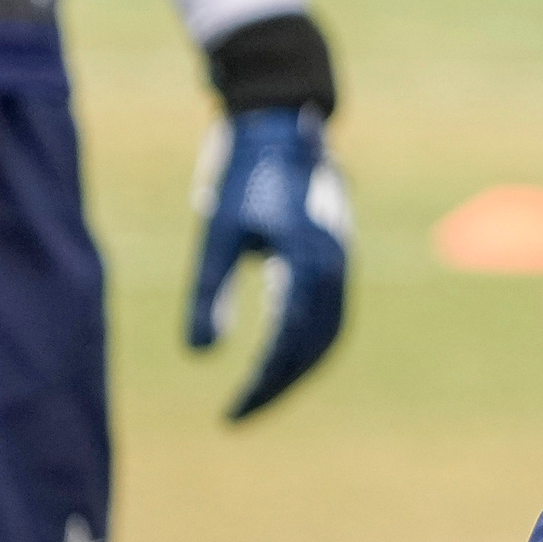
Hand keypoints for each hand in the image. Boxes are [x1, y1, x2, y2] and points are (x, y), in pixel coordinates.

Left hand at [188, 106, 349, 420]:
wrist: (280, 128)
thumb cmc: (242, 178)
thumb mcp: (217, 237)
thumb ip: (210, 294)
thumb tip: (202, 355)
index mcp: (308, 260)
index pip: (289, 341)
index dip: (262, 382)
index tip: (231, 412)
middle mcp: (334, 264)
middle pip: (316, 345)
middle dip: (280, 384)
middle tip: (240, 413)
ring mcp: (341, 260)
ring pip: (328, 333)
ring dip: (297, 368)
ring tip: (259, 393)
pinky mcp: (337, 256)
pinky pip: (330, 314)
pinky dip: (307, 344)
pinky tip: (278, 357)